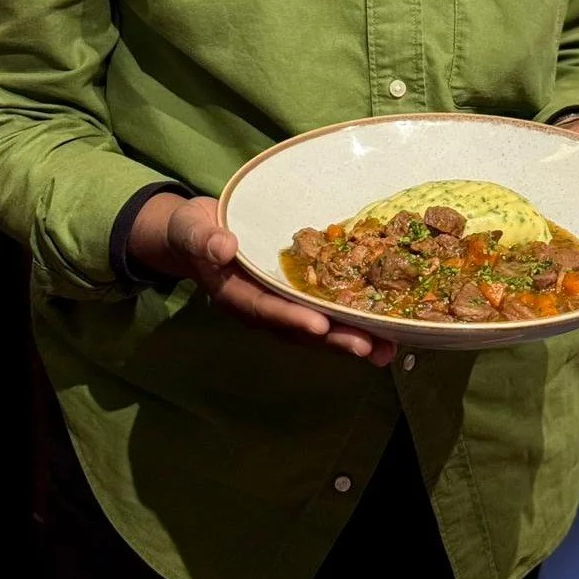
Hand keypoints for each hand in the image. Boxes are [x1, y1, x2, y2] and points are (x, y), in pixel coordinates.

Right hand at [128, 193, 397, 366]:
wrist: (197, 234)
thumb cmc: (193, 231)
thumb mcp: (191, 228)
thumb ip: (204, 238)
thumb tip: (224, 246)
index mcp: (234, 295)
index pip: (265, 309)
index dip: (293, 318)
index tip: (320, 325)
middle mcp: (259, 308)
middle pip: (299, 328)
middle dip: (334, 339)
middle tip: (370, 348)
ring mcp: (278, 305)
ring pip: (316, 327)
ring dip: (349, 339)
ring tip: (387, 350)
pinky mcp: (292, 296)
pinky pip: (321, 311)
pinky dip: (349, 322)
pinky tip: (381, 327)